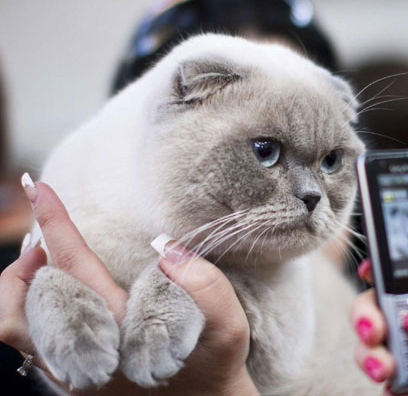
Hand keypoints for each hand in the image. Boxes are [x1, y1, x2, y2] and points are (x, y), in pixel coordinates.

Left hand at [0, 175, 257, 394]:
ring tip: (39, 261)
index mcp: (123, 335)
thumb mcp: (228, 326)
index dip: (55, 224)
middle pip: (25, 304)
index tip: (39, 189)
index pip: (76, 269)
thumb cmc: (213, 365)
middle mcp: (87, 358)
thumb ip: (204, 284)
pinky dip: (25, 309)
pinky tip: (50, 293)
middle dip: (25, 258)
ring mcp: (73, 375)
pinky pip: (25, 345)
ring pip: (13, 328)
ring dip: (17, 287)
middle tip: (41, 231)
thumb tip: (166, 247)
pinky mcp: (71, 382)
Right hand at [350, 259, 407, 395]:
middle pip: (395, 303)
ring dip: (371, 352)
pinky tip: (398, 392)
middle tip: (374, 332)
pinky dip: (386, 384)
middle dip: (372, 312)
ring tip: (383, 371)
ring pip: (384, 340)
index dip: (399, 263)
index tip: (371, 269)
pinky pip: (389, 379)